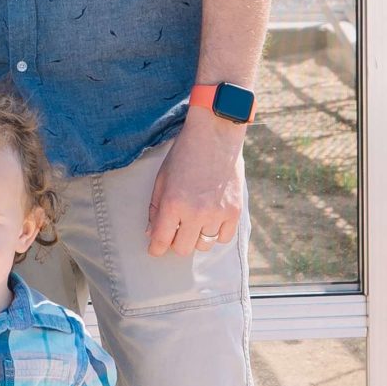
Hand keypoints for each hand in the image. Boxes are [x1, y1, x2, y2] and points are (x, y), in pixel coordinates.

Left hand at [147, 113, 243, 259]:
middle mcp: (195, 212)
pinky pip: (223, 238)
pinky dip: (216, 234)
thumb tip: (152, 233)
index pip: (161, 240)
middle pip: (183, 249)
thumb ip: (155, 208)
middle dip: (176, 242)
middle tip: (176, 230)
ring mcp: (217, 213)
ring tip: (195, 220)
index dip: (156, 248)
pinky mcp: (234, 212)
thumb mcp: (162, 179)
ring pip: (204, 246)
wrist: (215, 136)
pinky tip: (212, 220)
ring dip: (196, 237)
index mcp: (172, 203)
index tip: (155, 249)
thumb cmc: (185, 154)